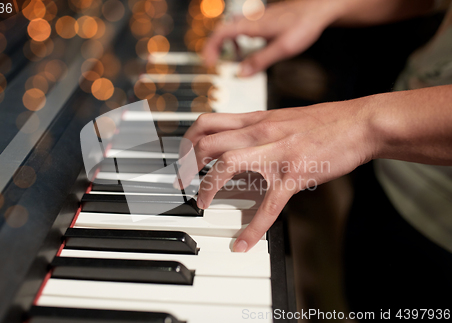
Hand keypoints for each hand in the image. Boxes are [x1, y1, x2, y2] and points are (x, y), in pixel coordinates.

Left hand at [180, 98, 374, 251]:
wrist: (359, 123)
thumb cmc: (324, 122)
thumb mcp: (283, 118)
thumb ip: (258, 129)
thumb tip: (237, 140)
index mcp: (256, 119)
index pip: (208, 122)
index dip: (188, 139)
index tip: (182, 156)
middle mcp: (260, 132)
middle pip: (208, 141)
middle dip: (187, 164)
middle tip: (182, 182)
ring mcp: (276, 153)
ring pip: (228, 164)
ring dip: (208, 186)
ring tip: (202, 203)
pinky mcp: (294, 174)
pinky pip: (268, 205)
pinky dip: (253, 228)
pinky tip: (244, 244)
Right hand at [203, 0, 343, 75]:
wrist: (320, 8)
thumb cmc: (304, 25)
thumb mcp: (282, 49)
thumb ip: (260, 61)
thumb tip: (242, 73)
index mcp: (252, 25)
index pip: (221, 33)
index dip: (211, 48)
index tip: (209, 62)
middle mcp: (251, 19)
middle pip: (224, 30)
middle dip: (217, 47)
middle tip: (215, 62)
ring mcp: (257, 18)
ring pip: (233, 28)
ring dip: (229, 43)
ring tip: (233, 57)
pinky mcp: (264, 19)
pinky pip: (244, 28)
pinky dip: (241, 39)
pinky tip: (250, 47)